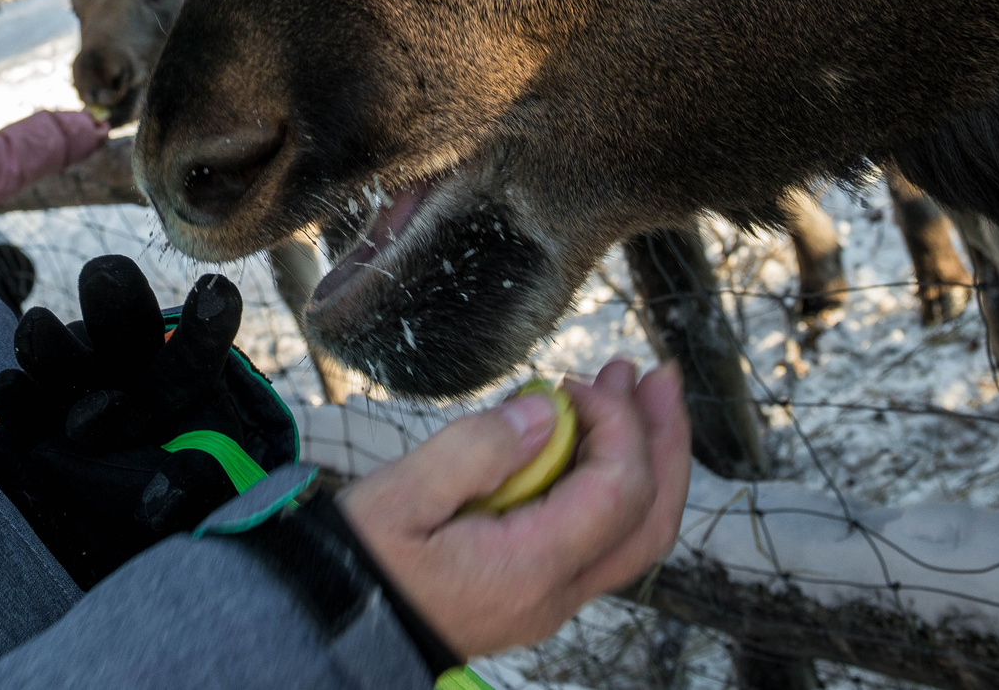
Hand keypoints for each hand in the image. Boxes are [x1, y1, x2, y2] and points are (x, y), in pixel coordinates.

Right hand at [0, 257, 296, 587]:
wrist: (108, 508)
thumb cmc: (166, 486)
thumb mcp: (195, 487)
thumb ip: (189, 487)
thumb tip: (166, 501)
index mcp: (177, 375)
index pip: (196, 349)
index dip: (207, 323)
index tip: (216, 292)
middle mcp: (121, 365)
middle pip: (119, 317)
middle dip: (113, 295)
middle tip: (107, 280)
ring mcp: (69, 384)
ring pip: (54, 347)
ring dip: (46, 342)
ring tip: (37, 332)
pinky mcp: (27, 416)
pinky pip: (12, 397)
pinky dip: (9, 394)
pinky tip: (6, 390)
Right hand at [340, 360, 689, 660]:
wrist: (335, 623)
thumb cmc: (361, 559)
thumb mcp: (400, 496)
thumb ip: (475, 449)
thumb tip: (546, 410)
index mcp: (530, 569)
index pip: (619, 490)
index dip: (616, 424)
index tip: (570, 381)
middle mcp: (556, 593)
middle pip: (651, 520)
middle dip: (664, 441)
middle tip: (657, 374)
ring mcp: (551, 597)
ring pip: (634, 532)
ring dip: (643, 458)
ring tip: (628, 392)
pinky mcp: (537, 588)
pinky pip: (598, 537)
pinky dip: (609, 480)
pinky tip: (580, 436)